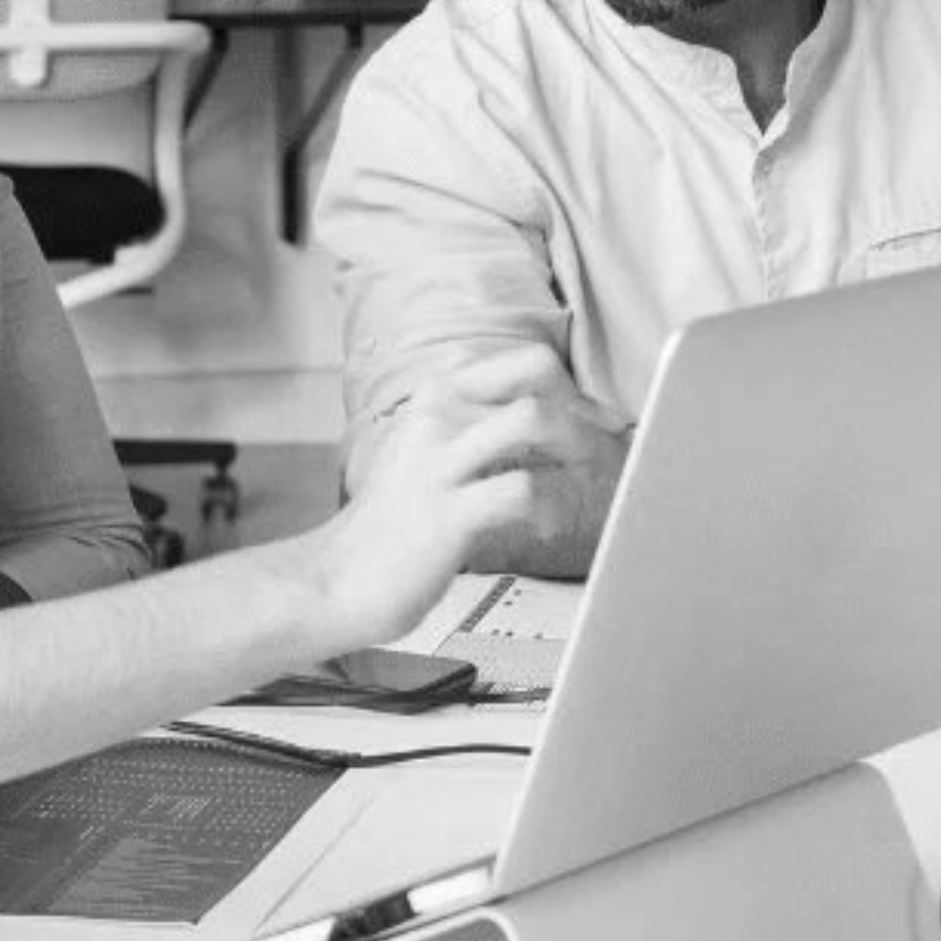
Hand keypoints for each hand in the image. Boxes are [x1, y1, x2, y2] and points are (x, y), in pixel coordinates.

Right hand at [350, 342, 629, 583]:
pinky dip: (552, 506)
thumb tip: (548, 424)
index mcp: (437, 397)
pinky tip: (548, 528)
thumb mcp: (428, 455)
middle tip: (604, 453)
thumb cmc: (393, 525)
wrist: (337, 579)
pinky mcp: (448, 512)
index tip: (596, 427)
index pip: (525, 362)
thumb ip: (476, 430)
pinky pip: (523, 488)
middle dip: (586, 411)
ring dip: (577, 446)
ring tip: (584, 484)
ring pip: (533, 417)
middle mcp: (438, 416)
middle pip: (536, 374)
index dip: (574, 392)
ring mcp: (440, 462)